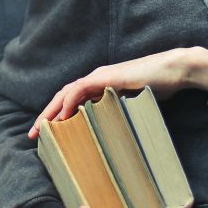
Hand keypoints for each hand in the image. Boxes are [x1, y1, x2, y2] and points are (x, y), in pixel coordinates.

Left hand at [28, 46, 207, 138]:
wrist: (172, 71)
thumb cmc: (157, 88)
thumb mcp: (132, 105)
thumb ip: (118, 113)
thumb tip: (110, 136)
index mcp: (101, 86)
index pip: (72, 100)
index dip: (57, 115)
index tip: (47, 134)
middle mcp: (97, 79)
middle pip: (64, 96)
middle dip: (47, 115)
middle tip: (34, 135)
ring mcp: (102, 77)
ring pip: (68, 92)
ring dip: (53, 110)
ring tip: (43, 128)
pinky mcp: (108, 77)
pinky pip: (82, 88)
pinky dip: (70, 101)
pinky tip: (64, 115)